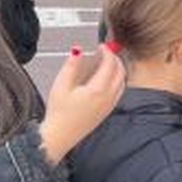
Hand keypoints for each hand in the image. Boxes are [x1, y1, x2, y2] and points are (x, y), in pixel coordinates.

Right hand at [39, 44, 125, 164]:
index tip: (103, 46)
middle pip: (120, 72)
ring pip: (122, 82)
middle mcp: (108, 98)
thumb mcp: (61, 85)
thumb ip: (71, 65)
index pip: (110, 64)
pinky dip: (117, 81)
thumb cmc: (59, 114)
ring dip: (118, 70)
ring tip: (107, 63)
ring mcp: (109, 106)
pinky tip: (106, 79)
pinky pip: (119, 92)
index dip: (108, 52)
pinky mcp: (107, 112)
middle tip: (106, 52)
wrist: (60, 136)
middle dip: (115, 59)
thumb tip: (77, 50)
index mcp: (98, 90)